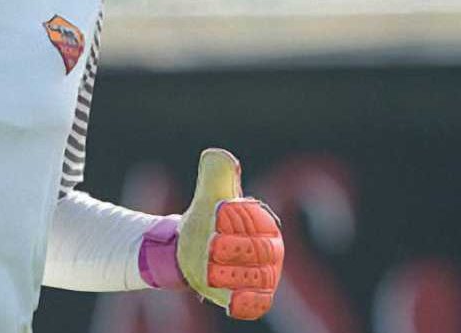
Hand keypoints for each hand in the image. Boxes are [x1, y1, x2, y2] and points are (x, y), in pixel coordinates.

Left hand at [176, 148, 283, 319]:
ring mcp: (262, 277)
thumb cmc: (206, 220)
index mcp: (266, 226)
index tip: (215, 221)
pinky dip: (247, 302)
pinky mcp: (250, 299)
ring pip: (256, 279)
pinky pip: (257, 304)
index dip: (237, 225)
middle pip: (259, 254)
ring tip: (208, 268)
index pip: (261, 228)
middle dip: (233, 250)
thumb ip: (216, 173)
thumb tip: (220, 155)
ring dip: (230, 274)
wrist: (190, 250)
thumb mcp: (209, 194)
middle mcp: (271, 253)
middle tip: (209, 246)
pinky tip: (231, 299)